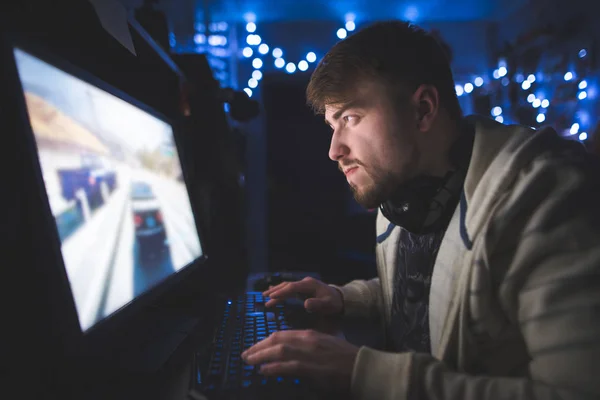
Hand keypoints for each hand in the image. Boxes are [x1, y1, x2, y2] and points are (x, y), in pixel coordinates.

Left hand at [241, 329, 358, 392]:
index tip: (255, 347)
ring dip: (261, 356)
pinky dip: (273, 367)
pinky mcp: (311, 367)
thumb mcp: (325, 345)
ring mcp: (309, 353)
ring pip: (279, 350)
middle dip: (258, 347)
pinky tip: (264, 370)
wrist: (361, 366)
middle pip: (276, 340)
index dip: (265, 341)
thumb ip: (309, 347)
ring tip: (250, 362)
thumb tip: (293, 354)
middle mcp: (307, 340)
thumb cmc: (345, 358)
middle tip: (246, 354)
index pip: (282, 334)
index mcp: (310, 334)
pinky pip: (287, 366)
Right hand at [263, 276, 343, 314]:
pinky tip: (273, 293)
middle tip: (263, 297)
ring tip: (265, 297)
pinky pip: (289, 289)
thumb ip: (317, 304)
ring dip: (276, 291)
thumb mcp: (327, 304)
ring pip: (287, 286)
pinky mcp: (303, 289)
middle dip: (275, 290)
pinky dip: (281, 291)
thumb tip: (306, 304)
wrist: (340, 299)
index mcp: (309, 285)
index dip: (282, 292)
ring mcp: (303, 285)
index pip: (292, 287)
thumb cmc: (333, 302)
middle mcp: (304, 282)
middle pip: (287, 285)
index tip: (271, 297)